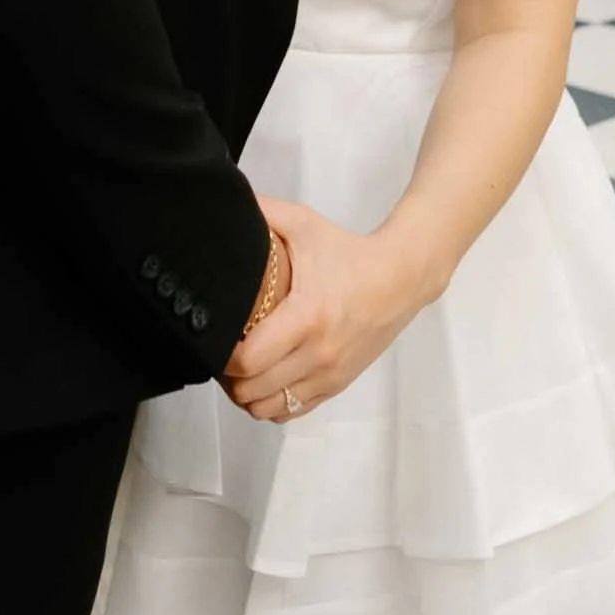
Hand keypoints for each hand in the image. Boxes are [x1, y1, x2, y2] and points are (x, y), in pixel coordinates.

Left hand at [222, 197, 443, 422]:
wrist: (400, 277)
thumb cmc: (348, 252)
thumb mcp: (303, 223)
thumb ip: (263, 211)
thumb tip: (226, 202)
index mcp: (307, 315)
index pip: (249, 360)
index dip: (222, 354)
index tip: (215, 336)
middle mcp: (319, 353)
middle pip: (253, 391)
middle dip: (229, 376)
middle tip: (222, 352)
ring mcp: (329, 373)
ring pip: (269, 408)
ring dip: (248, 394)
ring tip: (240, 368)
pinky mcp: (337, 385)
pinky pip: (292, 412)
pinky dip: (271, 403)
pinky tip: (265, 379)